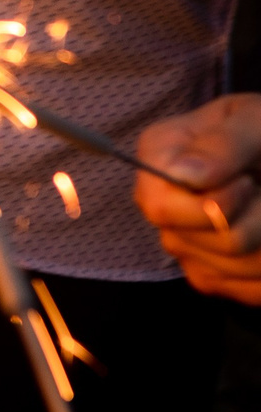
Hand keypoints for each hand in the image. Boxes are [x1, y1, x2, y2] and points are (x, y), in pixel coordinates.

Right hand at [136, 95, 260, 300]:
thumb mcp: (255, 121)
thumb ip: (224, 143)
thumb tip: (185, 175)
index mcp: (160, 157)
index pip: (162, 208)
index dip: (216, 204)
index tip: (249, 180)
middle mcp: (161, 204)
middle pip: (205, 241)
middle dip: (256, 222)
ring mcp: (183, 243)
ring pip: (233, 267)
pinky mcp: (209, 273)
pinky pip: (245, 289)